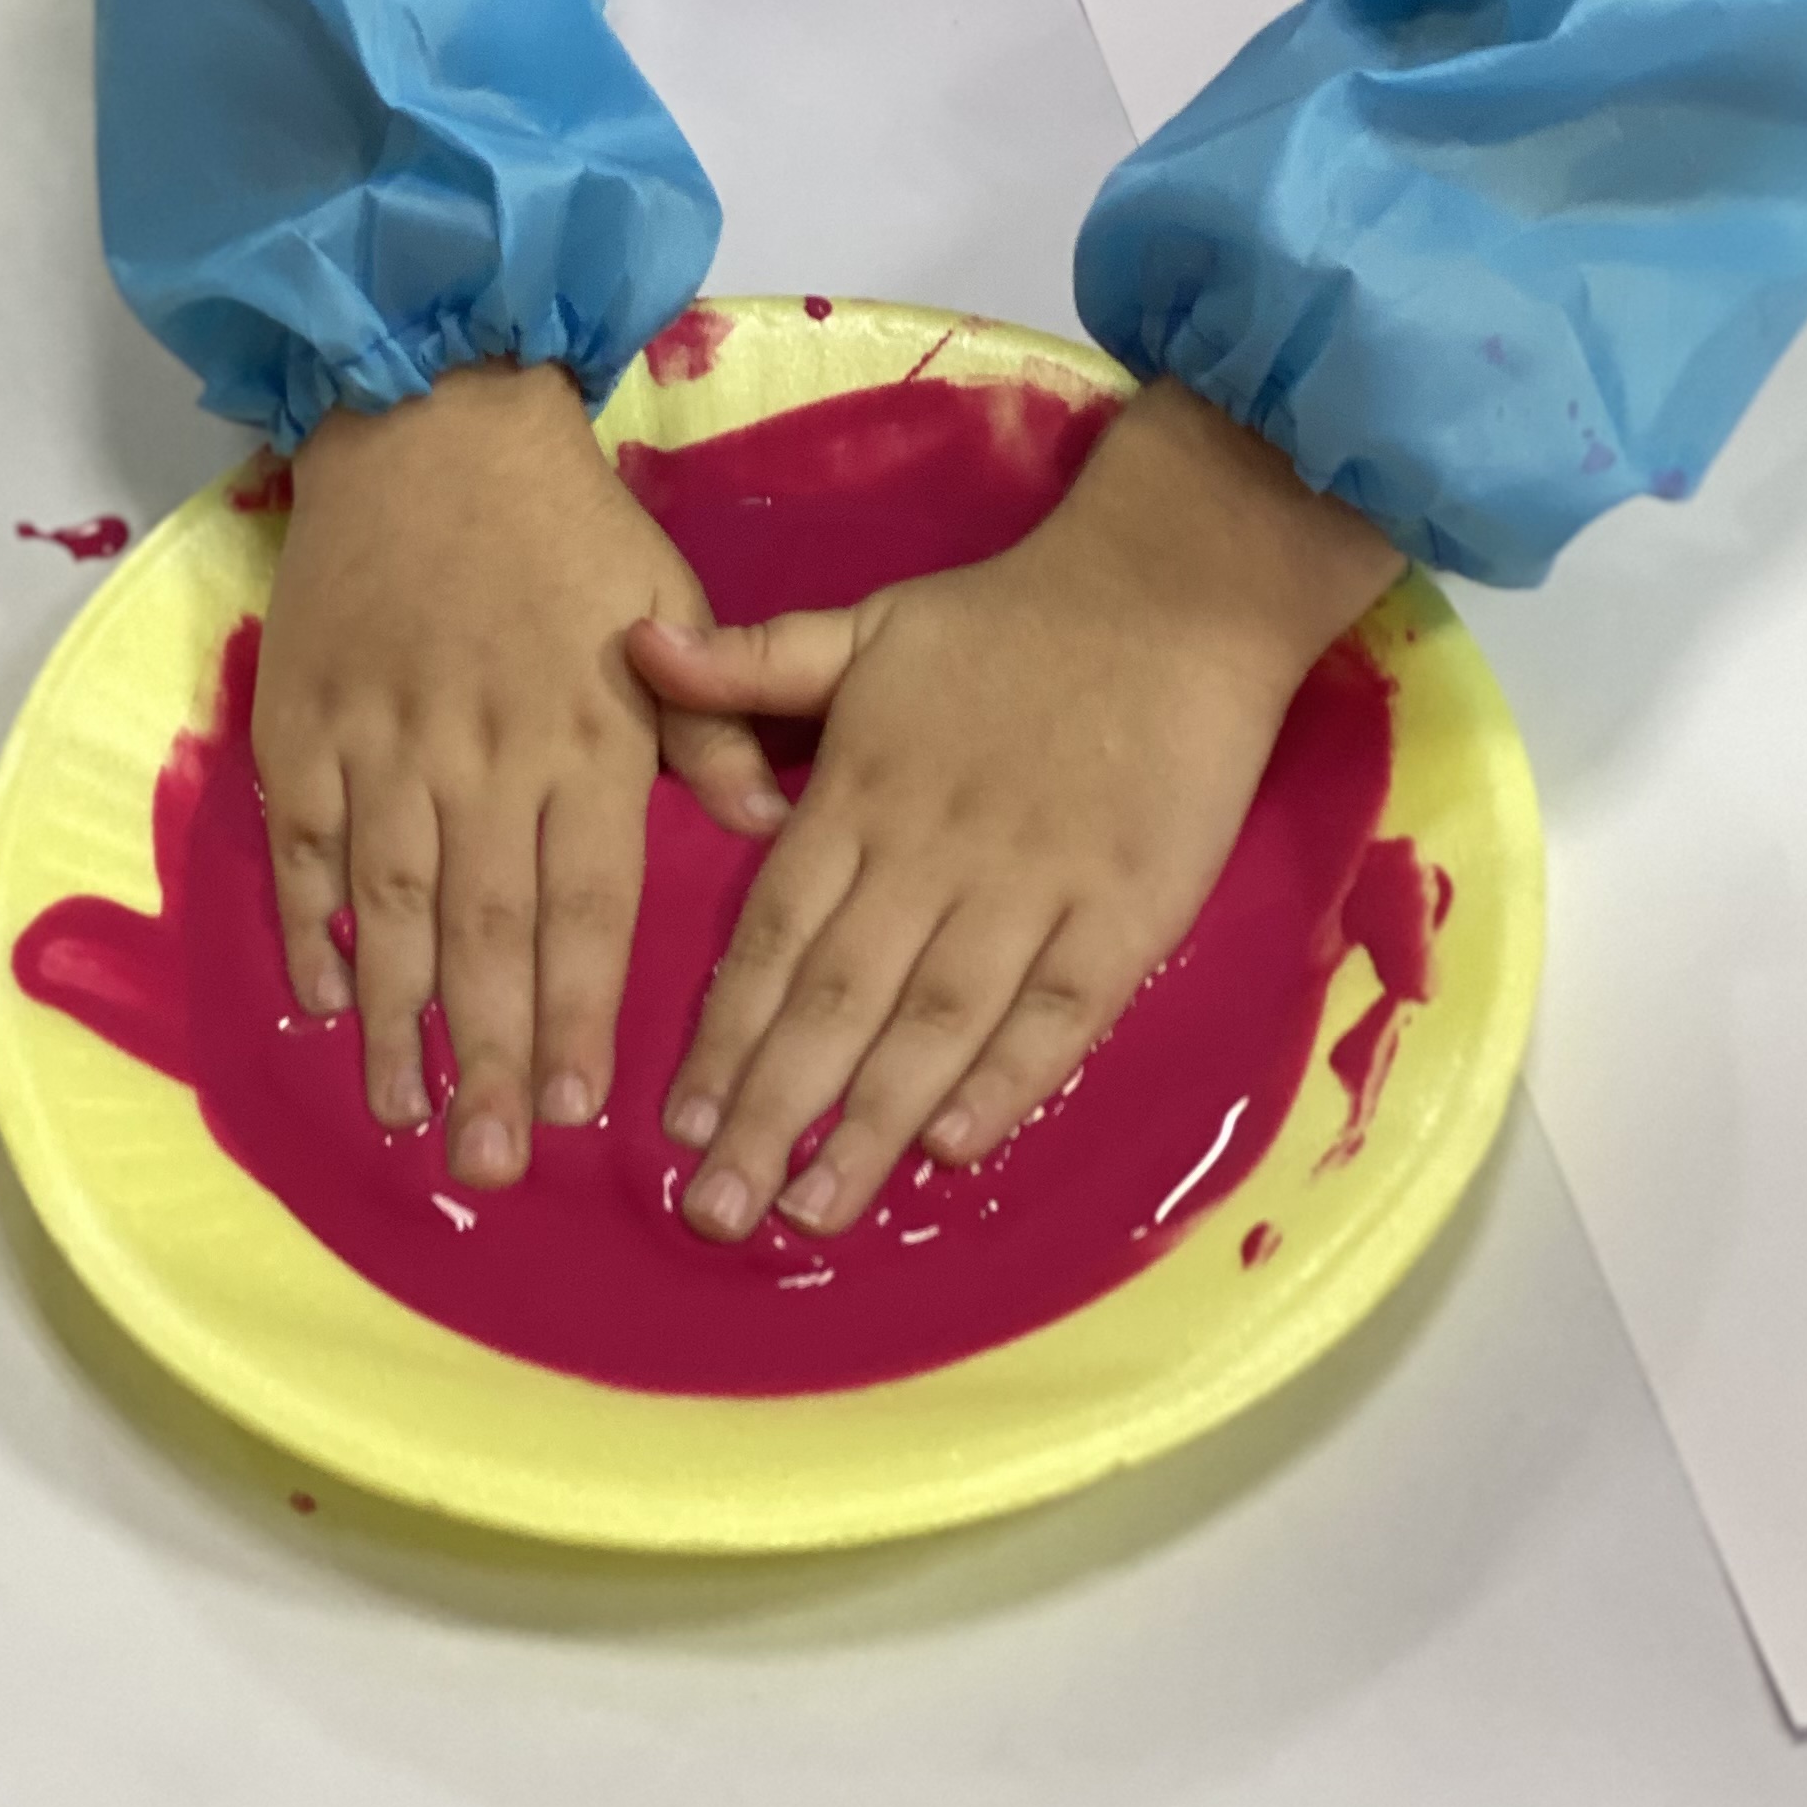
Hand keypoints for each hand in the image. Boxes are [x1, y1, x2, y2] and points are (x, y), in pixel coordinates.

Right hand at [255, 360, 763, 1189]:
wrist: (433, 417)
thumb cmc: (569, 526)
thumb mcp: (673, 604)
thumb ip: (721, 727)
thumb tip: (777, 834)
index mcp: (587, 733)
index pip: (588, 902)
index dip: (581, 1009)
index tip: (578, 1110)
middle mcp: (485, 752)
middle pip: (488, 929)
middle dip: (491, 1054)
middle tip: (492, 1162)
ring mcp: (387, 739)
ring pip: (390, 904)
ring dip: (399, 1017)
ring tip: (404, 1114)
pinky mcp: (306, 719)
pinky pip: (305, 842)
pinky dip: (309, 923)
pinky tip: (324, 1000)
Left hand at [623, 382, 1403, 1241]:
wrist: (1172, 593)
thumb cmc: (1008, 621)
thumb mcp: (864, 624)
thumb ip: (751, 663)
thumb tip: (633, 648)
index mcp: (862, 793)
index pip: (771, 935)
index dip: (722, 1035)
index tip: (672, 1125)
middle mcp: (932, 851)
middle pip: (836, 999)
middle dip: (770, 1110)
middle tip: (713, 1210)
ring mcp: (1030, 884)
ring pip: (934, 1021)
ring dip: (870, 1123)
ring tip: (812, 1213)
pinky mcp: (1123, 908)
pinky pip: (1056, 1009)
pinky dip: (1006, 1078)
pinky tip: (953, 1147)